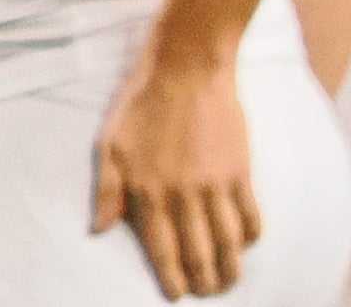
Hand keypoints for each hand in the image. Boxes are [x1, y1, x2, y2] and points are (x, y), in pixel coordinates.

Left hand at [92, 53, 260, 299]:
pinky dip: (250, 237)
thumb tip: (99, 229)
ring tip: (228, 282)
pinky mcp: (239, 171)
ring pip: (228, 243)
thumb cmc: (141, 103)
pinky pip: (250, 216)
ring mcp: (214, 184)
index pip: (162, 249)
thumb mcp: (110, 143)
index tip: (178, 294)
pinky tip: (246, 244)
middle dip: (204, 281)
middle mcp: (182, 194)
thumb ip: (106, 190)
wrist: (185, 67)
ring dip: (231, 269)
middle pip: (198, 253)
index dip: (171, 278)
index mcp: (148, 190)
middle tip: (207, 292)